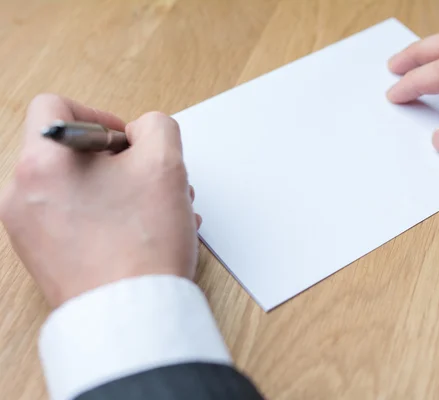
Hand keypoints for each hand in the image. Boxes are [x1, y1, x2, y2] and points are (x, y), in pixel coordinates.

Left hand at [0, 94, 200, 306]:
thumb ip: (156, 127)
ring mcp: (28, 230)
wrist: (131, 314)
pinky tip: (144, 234)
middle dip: (121, 161)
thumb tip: (141, 132)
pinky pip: (75, 220)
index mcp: (42, 163)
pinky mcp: (42, 256)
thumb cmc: (143, 244)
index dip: (99, 115)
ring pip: (77, 188)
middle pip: (70, 154)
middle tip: (153, 180)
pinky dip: (108, 217)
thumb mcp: (165, 164)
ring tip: (159, 211)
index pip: (55, 107)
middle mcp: (22, 195)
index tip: (126, 140)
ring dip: (121, 190)